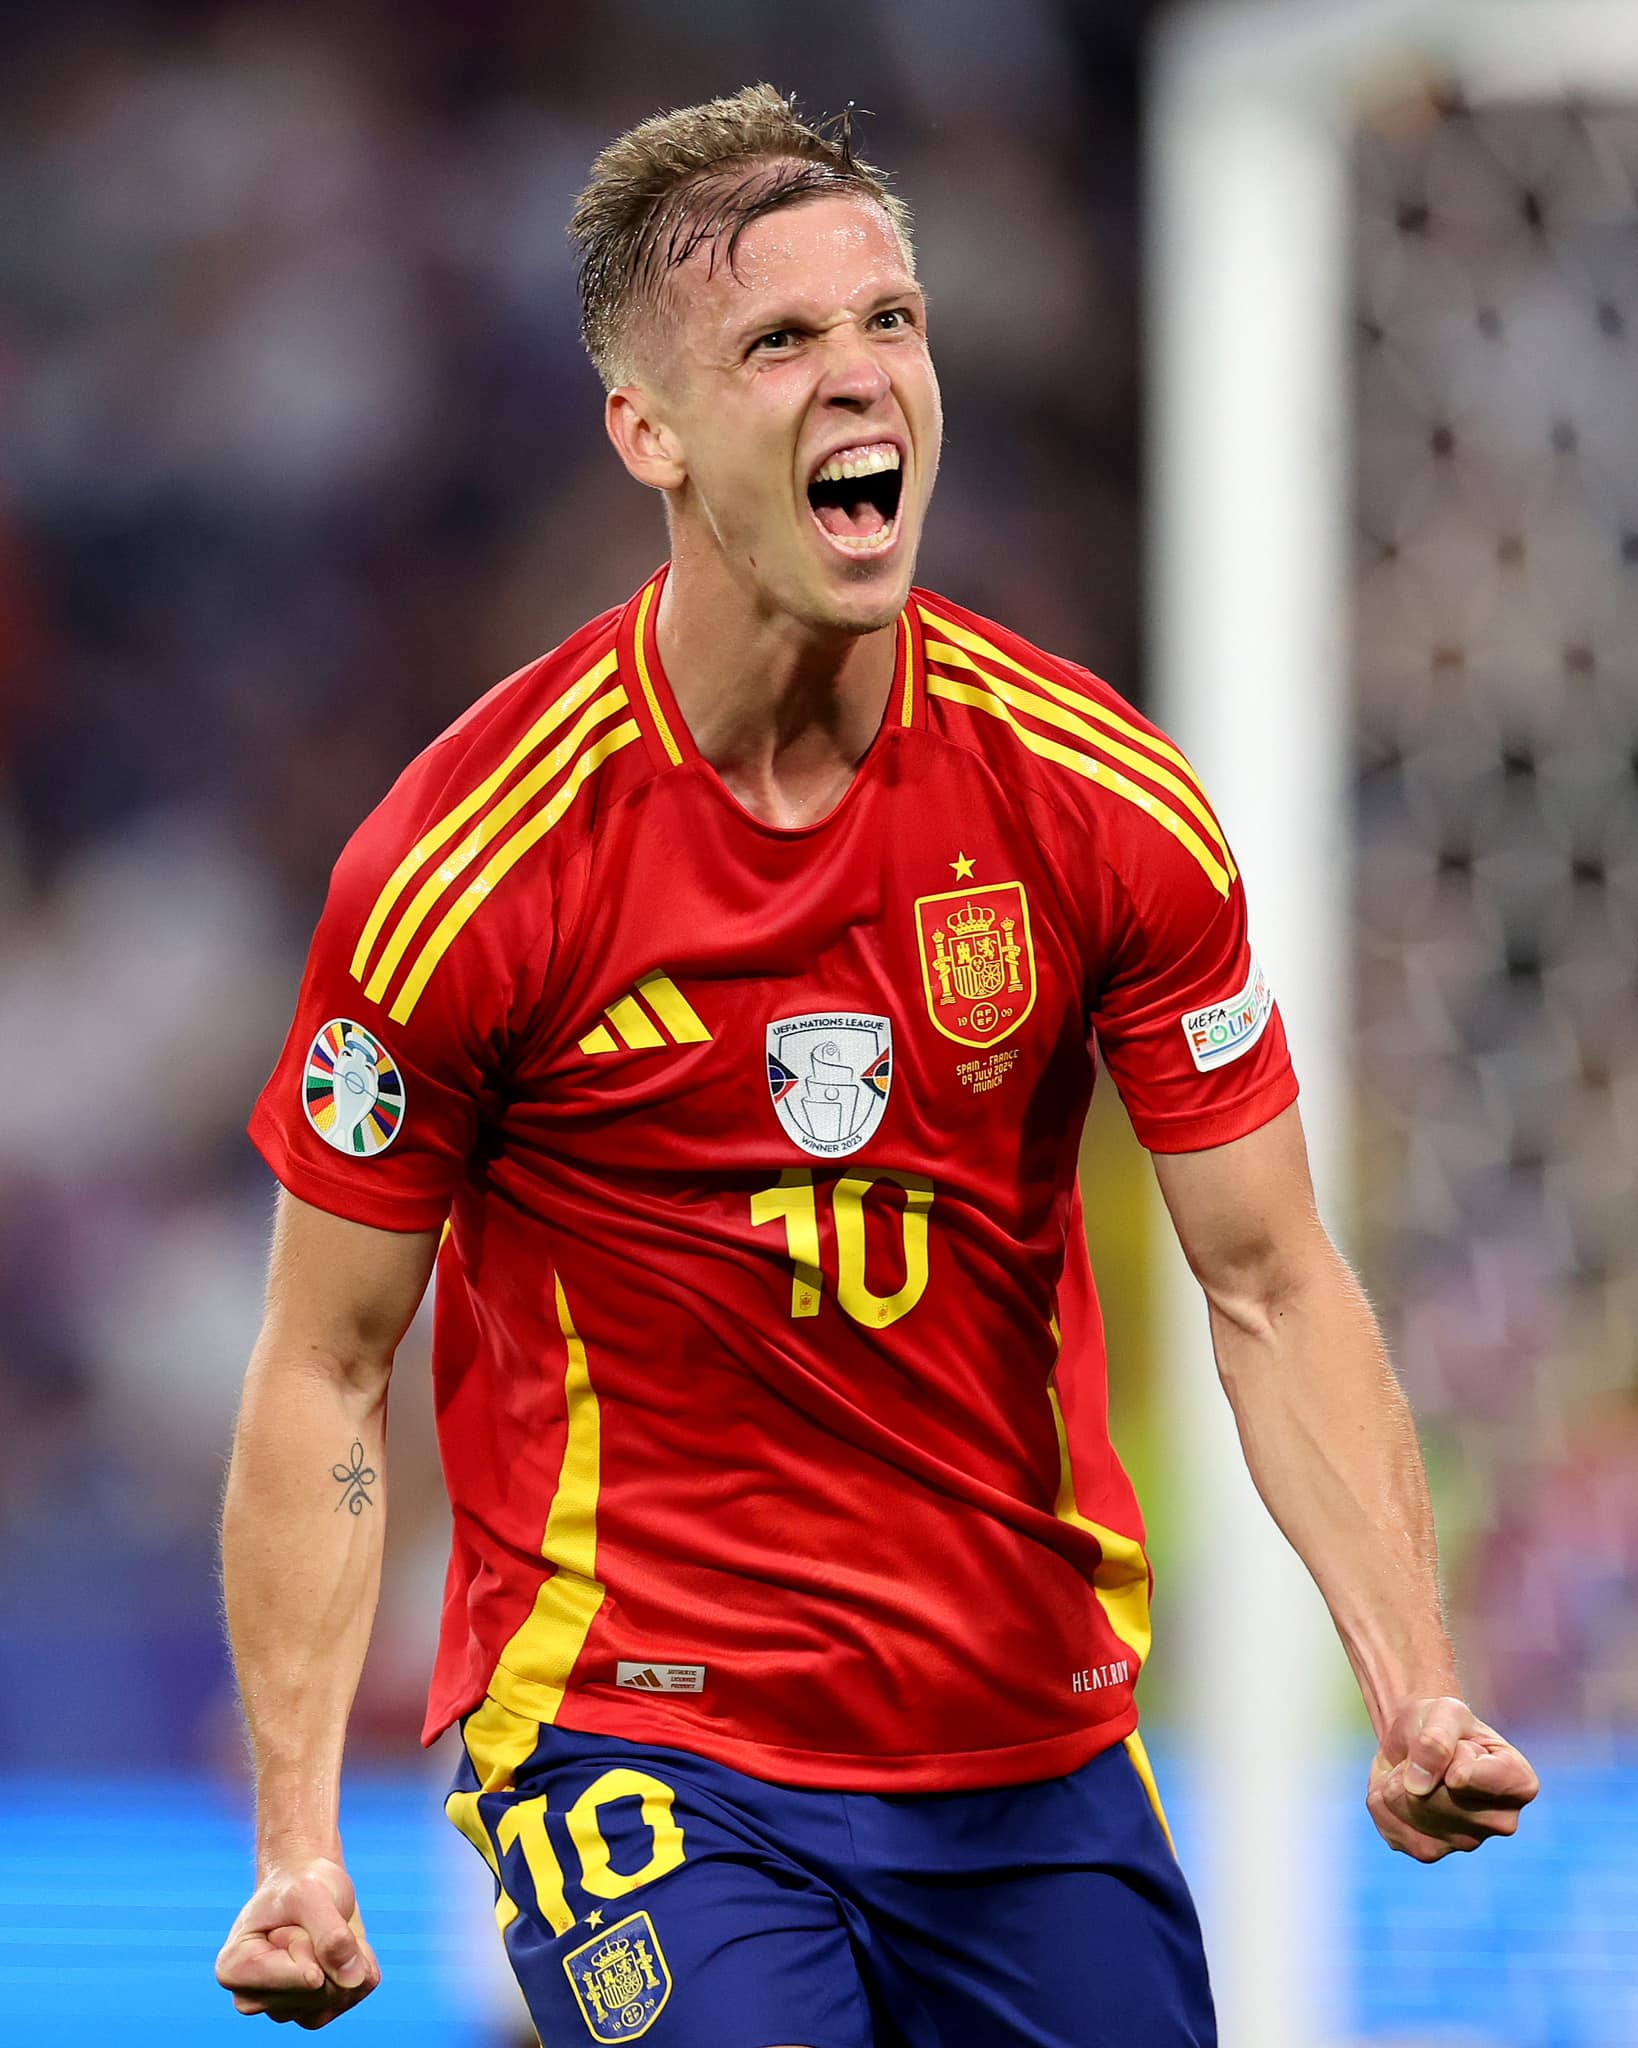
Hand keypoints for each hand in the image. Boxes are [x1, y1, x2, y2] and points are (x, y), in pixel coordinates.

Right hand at [216, 1856, 379, 2027]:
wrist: (309, 1885)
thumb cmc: (299, 1885)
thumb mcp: (311, 1895)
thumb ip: (330, 1935)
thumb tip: (354, 1979)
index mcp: (234, 1970)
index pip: (301, 1976)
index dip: (310, 1941)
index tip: (291, 1921)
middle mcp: (252, 1999)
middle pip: (319, 1992)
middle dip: (330, 1949)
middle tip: (310, 1923)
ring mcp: (282, 2009)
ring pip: (337, 1998)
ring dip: (347, 1958)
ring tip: (324, 1933)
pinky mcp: (311, 2011)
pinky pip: (352, 1997)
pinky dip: (359, 1967)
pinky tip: (345, 1947)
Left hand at [1367, 1695, 1538, 1862]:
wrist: (1416, 1741)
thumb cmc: (1441, 1724)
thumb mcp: (1444, 1711)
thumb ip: (1437, 1738)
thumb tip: (1417, 1786)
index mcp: (1519, 1784)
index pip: (1469, 1775)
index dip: (1451, 1753)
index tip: (1460, 1744)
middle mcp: (1501, 1822)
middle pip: (1436, 1796)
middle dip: (1419, 1764)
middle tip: (1432, 1755)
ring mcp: (1465, 1842)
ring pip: (1409, 1809)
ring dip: (1397, 1780)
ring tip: (1416, 1771)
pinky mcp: (1428, 1851)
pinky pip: (1387, 1822)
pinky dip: (1382, 1797)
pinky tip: (1400, 1789)